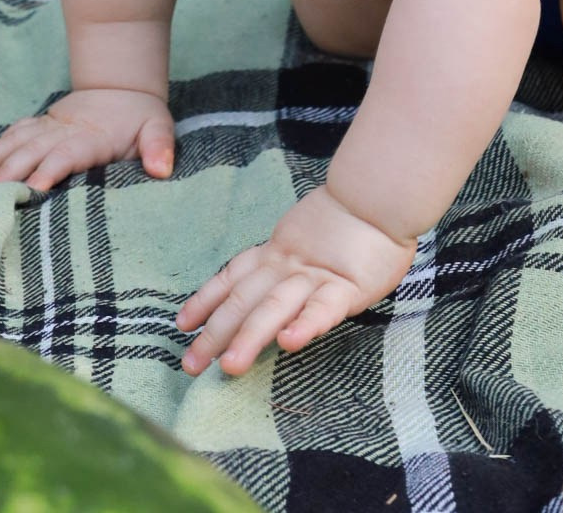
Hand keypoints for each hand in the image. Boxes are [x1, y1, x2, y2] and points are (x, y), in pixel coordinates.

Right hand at [0, 88, 174, 192]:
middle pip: (32, 150)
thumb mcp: (158, 127)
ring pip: (15, 142)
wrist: (122, 84)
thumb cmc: (141, 115)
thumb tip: (162, 169)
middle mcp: (64, 130)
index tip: (33, 189)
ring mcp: (48, 127)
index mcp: (91, 137)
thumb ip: (159, 146)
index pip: (67, 154)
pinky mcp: (40, 126)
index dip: (50, 169)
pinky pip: (12, 136)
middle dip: (9, 171)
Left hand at [176, 185, 417, 376]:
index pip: (233, 276)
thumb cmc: (350, 221)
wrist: (380, 194)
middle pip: (244, 299)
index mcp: (278, 253)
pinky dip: (305, 324)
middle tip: (190, 365)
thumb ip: (286, 258)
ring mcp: (316, 277)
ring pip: (275, 308)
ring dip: (249, 337)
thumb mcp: (306, 237)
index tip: (182, 323)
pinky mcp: (347, 287)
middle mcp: (288, 266)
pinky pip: (323, 308)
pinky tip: (289, 343)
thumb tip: (262, 286)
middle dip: (215, 333)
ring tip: (229, 366)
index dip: (206, 299)